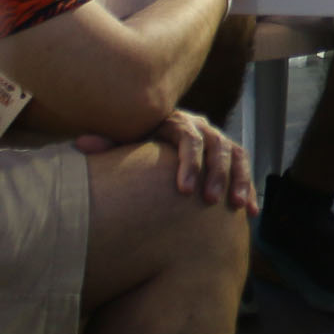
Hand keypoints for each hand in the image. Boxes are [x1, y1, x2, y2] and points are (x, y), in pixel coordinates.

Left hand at [73, 111, 254, 210]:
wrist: (151, 137)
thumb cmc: (134, 144)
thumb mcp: (122, 140)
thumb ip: (107, 143)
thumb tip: (82, 142)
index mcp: (177, 122)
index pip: (190, 139)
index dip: (190, 164)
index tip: (184, 191)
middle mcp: (202, 128)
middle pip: (218, 147)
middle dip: (217, 175)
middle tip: (211, 201)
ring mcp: (217, 140)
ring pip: (236, 155)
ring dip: (239, 180)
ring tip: (237, 206)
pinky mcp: (227, 156)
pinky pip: (243, 168)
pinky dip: (248, 187)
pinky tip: (250, 211)